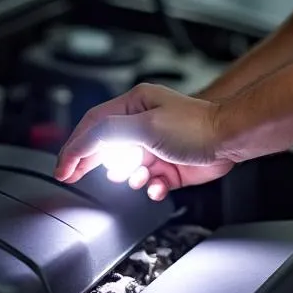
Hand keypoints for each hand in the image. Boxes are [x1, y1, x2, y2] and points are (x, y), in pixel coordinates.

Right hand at [53, 83, 236, 200]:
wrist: (230, 140)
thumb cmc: (196, 127)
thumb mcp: (144, 126)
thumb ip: (109, 133)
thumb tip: (83, 143)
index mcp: (134, 105)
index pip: (93, 125)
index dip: (74, 147)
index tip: (63, 167)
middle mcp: (142, 123)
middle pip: (105, 146)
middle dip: (91, 164)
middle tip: (73, 177)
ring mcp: (155, 145)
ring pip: (126, 168)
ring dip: (129, 177)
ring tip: (138, 177)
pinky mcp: (169, 165)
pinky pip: (149, 181)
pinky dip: (150, 187)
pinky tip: (157, 186)